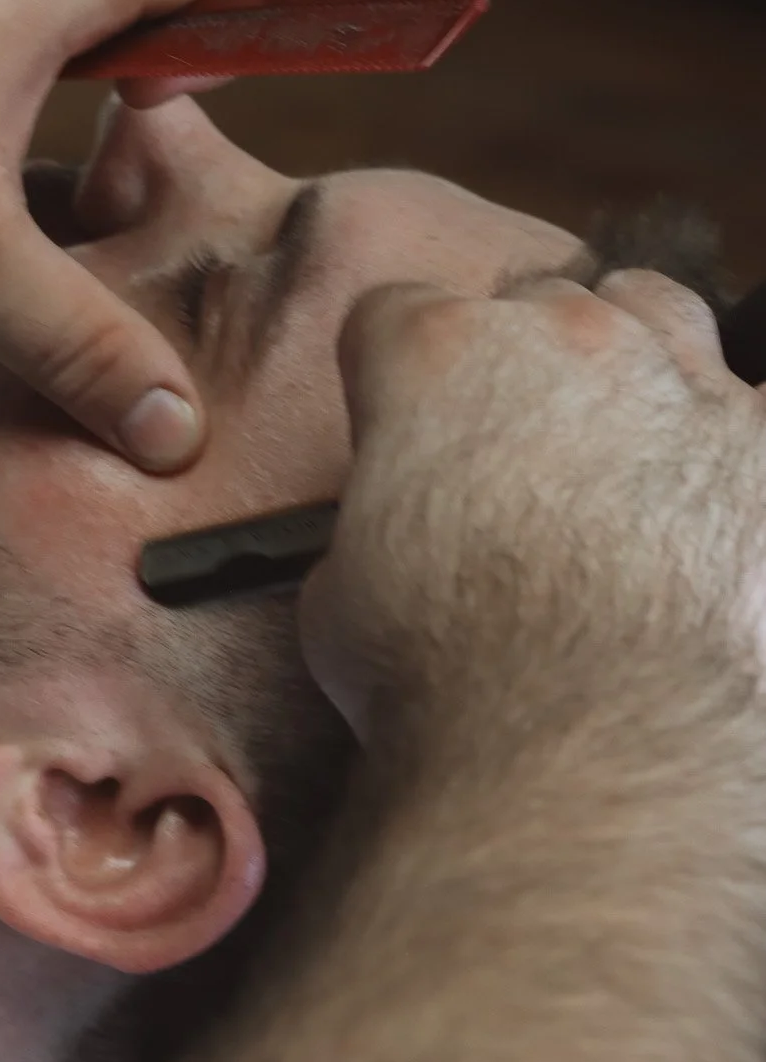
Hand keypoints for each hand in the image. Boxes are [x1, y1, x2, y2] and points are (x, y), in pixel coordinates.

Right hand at [302, 271, 765, 739]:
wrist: (590, 758)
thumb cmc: (440, 681)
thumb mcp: (338, 595)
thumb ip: (375, 522)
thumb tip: (403, 533)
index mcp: (435, 355)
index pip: (394, 313)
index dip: (389, 374)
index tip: (397, 427)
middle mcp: (564, 339)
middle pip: (535, 303)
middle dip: (520, 363)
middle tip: (514, 454)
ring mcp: (684, 383)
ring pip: (654, 309)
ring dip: (632, 357)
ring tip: (625, 440)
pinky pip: (755, 403)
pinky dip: (731, 445)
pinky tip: (714, 505)